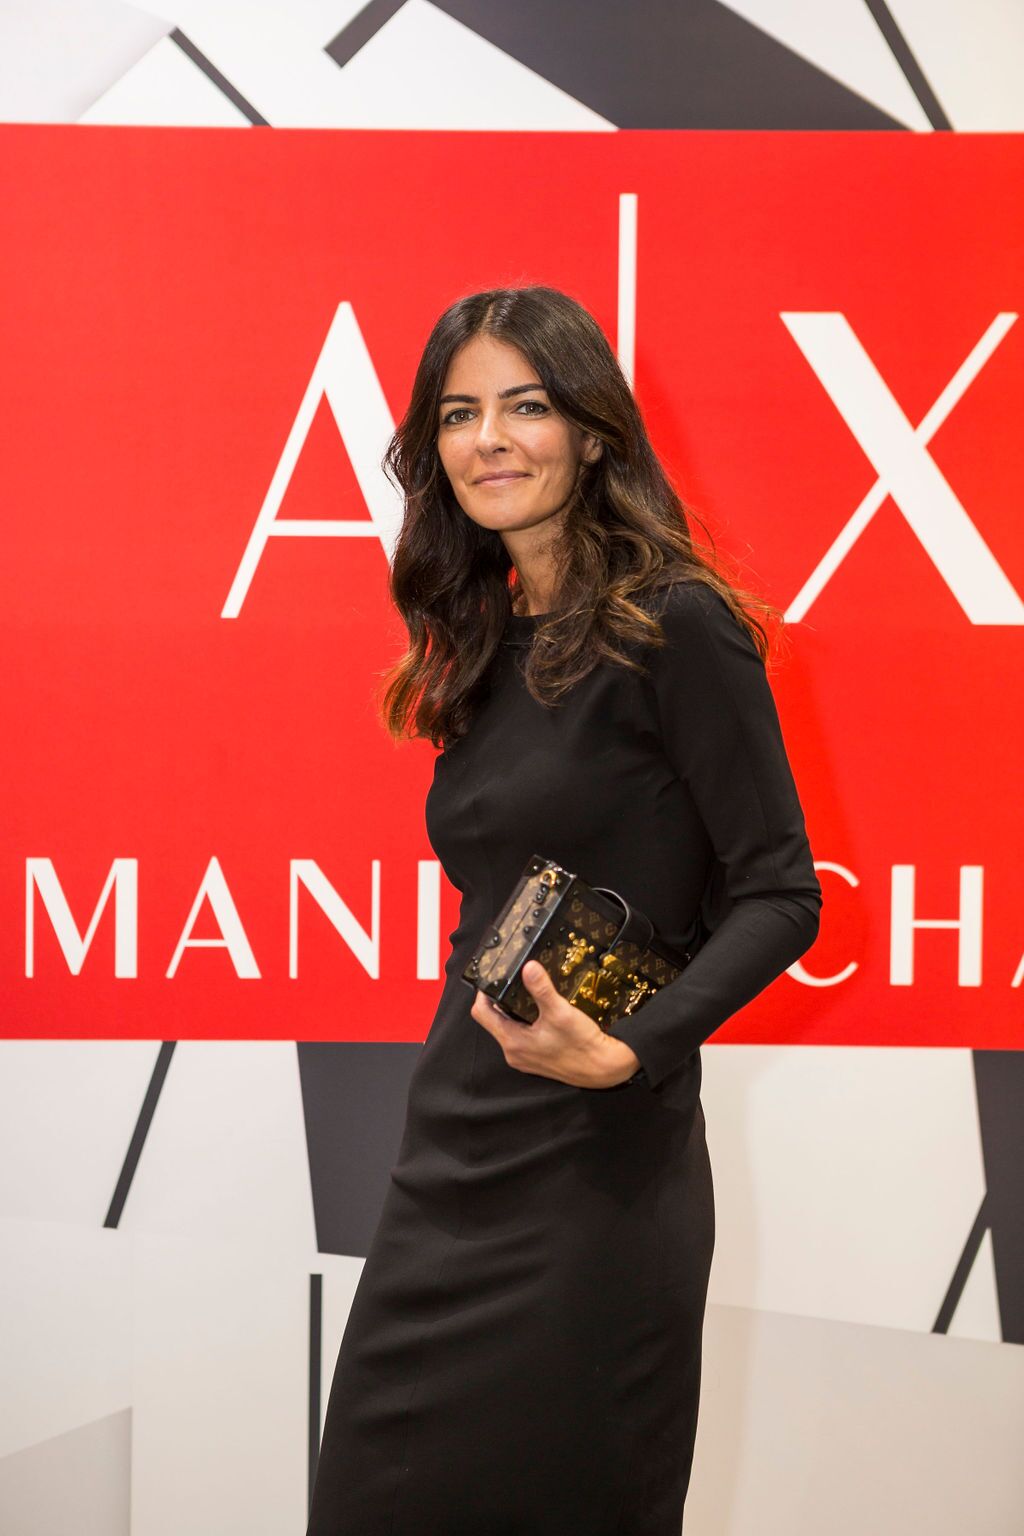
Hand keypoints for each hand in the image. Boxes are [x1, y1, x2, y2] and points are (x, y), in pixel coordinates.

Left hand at [472, 959, 642, 1088]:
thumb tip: (528, 967)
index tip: (493, 977)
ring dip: (511, 1010)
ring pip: (507, 1028)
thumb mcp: (560, 1012)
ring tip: (523, 990)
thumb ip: (542, 989)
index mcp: (512, 1042)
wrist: (604, 1069)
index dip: (483, 993)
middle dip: (498, 999)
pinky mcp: (536, 1058)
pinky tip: (537, 1010)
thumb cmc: (581, 1045)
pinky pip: (521, 1036)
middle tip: (510, 979)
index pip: (481, 1014)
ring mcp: (524, 1057)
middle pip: (493, 1020)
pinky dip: (523, 1021)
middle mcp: (513, 1053)